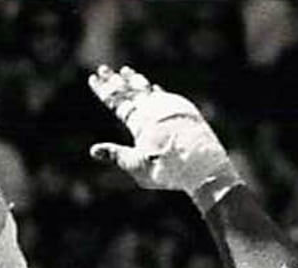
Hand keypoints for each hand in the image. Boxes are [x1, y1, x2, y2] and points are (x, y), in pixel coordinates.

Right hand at [86, 64, 236, 200]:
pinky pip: (165, 96)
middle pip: (130, 90)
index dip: (103, 90)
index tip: (93, 78)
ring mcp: (170, 106)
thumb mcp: (137, 166)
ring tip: (126, 71)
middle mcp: (154, 108)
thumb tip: (93, 150)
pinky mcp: (185, 110)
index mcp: (139, 120)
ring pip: (148, 89)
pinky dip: (155, 91)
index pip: (116, 101)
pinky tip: (154, 88)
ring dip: (135, 81)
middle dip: (115, 80)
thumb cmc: (168, 170)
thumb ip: (116, 155)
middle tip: (103, 68)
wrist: (203, 166)